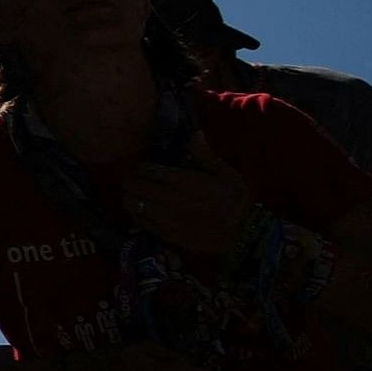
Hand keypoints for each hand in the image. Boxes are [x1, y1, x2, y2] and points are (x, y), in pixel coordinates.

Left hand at [126, 139, 256, 261]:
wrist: (242, 236)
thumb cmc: (236, 202)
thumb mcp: (226, 174)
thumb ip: (206, 155)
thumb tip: (195, 134)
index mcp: (182, 181)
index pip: (147, 169)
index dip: (140, 165)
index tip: (141, 164)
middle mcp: (169, 198)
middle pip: (135, 185)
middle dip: (131, 178)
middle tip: (133, 177)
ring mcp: (165, 218)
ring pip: (133, 203)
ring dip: (129, 195)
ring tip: (133, 192)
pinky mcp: (165, 234)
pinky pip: (140, 221)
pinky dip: (135, 213)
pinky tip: (140, 209)